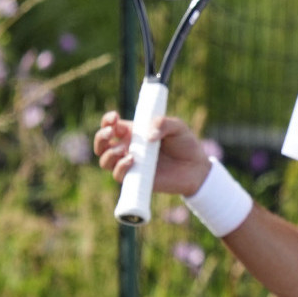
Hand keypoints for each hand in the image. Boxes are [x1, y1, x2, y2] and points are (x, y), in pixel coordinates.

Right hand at [93, 110, 212, 195]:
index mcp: (134, 133)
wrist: (197, 168)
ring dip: (109, 153)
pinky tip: (132, 160)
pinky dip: (120, 168)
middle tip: (111, 132)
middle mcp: (128, 148)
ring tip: (124, 150)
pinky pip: (118, 175)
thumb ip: (163, 123)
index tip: (114, 117)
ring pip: (105, 160)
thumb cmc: (185, 144)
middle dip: (100, 136)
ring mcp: (130, 164)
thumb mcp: (177, 127)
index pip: (111, 125)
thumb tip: (148, 136)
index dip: (108, 120)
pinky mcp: (136, 179)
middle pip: (101, 143)